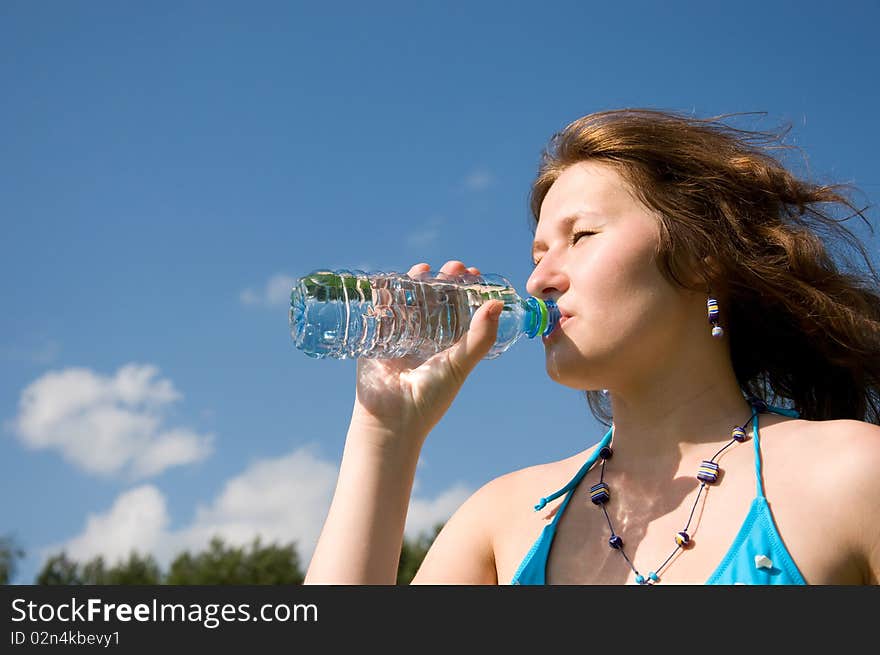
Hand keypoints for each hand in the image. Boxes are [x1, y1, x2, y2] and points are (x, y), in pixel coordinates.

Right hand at [350, 260, 503, 440]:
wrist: (393, 419)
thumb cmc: (430, 397)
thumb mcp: (460, 364)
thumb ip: (480, 337)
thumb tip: (498, 305)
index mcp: (448, 346)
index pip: (459, 310)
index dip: (467, 291)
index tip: (473, 274)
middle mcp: (426, 339)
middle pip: (435, 300)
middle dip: (444, 281)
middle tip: (454, 267)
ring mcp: (401, 337)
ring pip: (410, 301)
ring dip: (417, 282)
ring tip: (425, 269)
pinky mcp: (377, 338)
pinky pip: (381, 311)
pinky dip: (385, 293)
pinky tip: (393, 280)